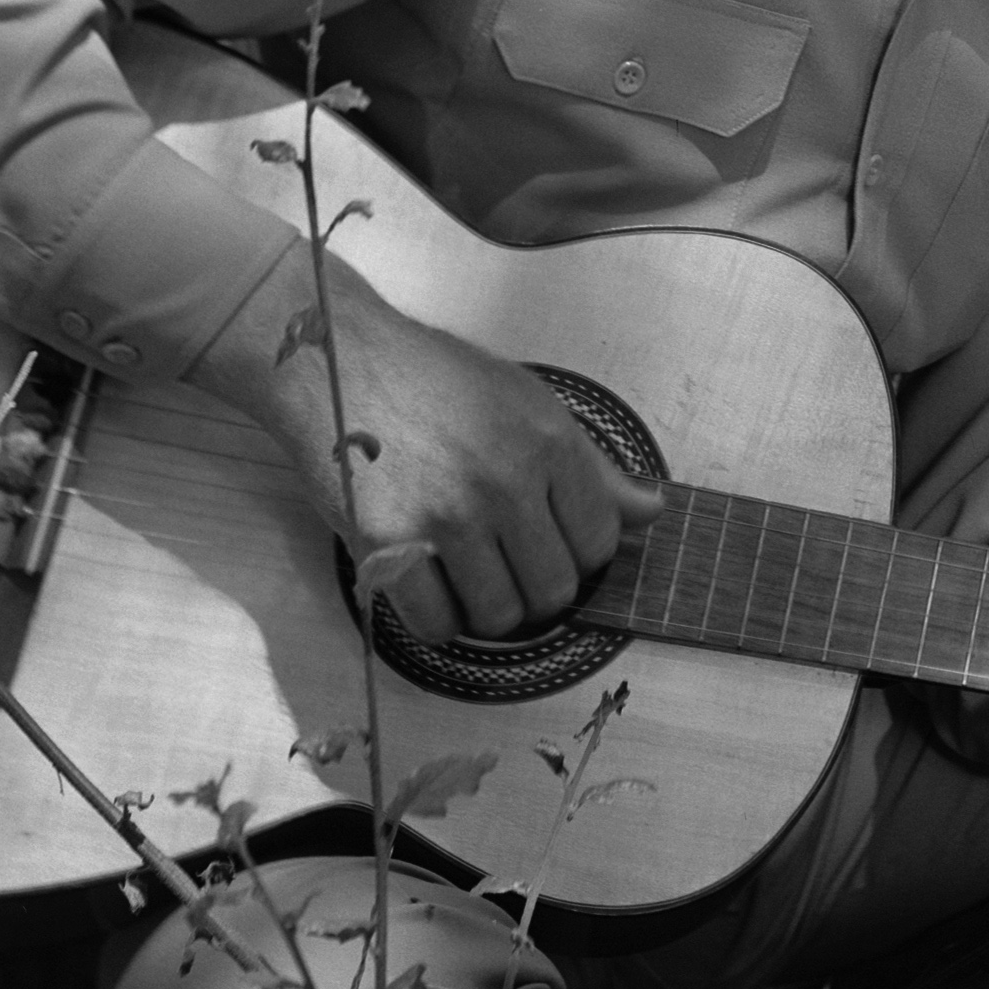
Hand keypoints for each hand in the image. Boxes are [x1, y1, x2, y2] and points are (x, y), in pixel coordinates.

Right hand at [195, 251, 662, 642]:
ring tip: (469, 575)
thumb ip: (592, 466)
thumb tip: (651, 510)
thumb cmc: (436, 380)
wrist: (336, 361)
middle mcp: (505, 481)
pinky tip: (431, 588)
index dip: (579, 556)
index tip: (552, 547)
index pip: (598, 543)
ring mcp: (446, 516)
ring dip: (488, 610)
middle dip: (537, 591)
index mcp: (550, 441)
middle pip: (553, 590)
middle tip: (508, 566)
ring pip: (499, 617)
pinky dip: (438, 621)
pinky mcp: (387, 545)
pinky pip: (436, 626)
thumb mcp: (528, 402)